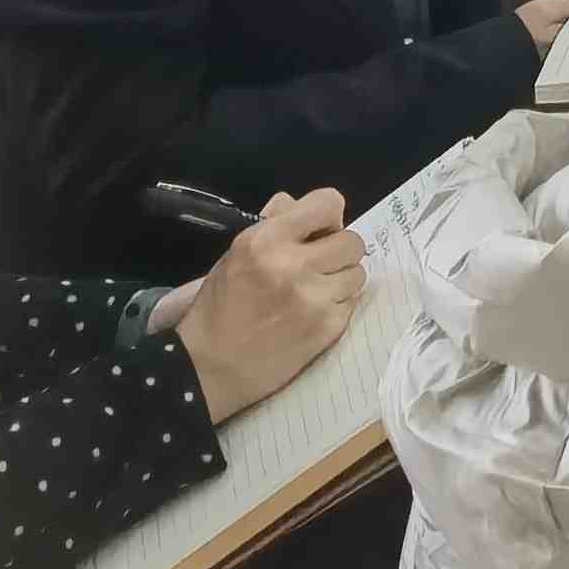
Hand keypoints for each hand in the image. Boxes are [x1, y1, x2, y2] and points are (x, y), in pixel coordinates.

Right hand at [172, 191, 362, 420]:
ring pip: (358, 273)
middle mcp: (294, 265)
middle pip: (353, 241)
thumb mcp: (236, 255)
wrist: (210, 365)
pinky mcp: (328, 327)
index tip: (319, 230)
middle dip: (338, 251)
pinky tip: (313, 313)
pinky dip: (338, 305)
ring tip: (315, 291)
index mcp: (266, 241)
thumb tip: (297, 203)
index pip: (328, 203)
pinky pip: (352, 302)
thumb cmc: (220, 306)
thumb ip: (273, 224)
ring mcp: (314, 298)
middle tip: (319, 265)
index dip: (327, 216)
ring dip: (341, 279)